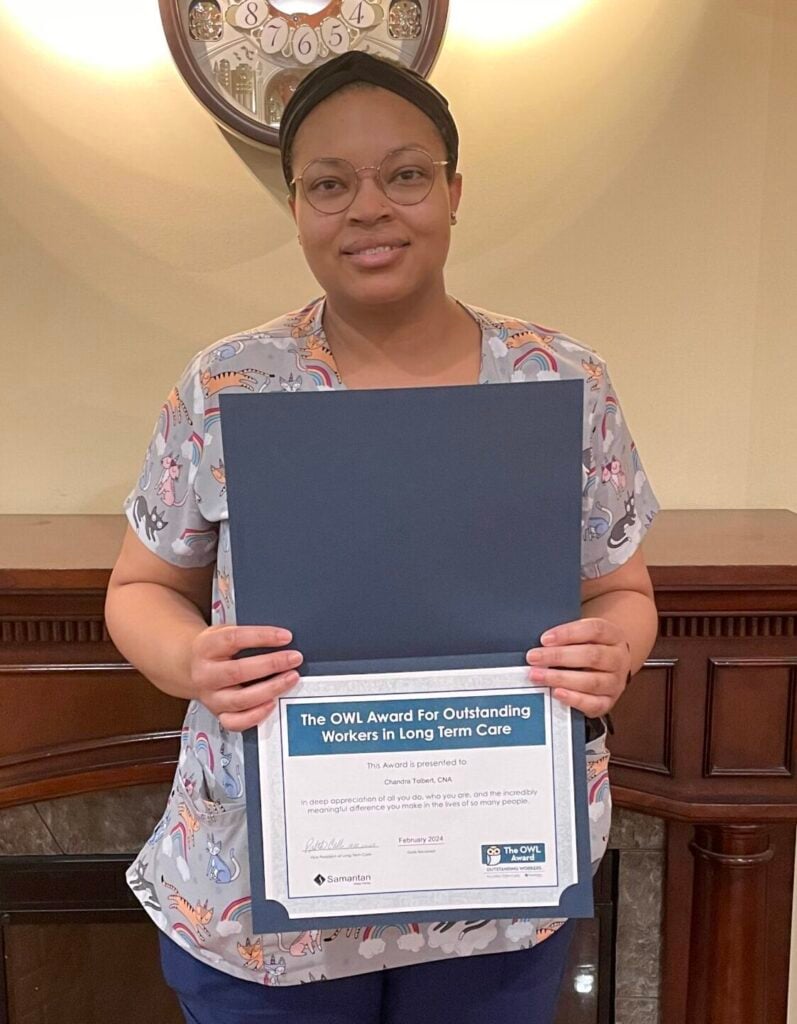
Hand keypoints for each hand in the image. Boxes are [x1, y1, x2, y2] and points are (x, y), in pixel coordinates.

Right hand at [187, 625, 301, 730]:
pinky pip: (236, 722)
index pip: (234, 639)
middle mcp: (205, 674)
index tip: (286, 636)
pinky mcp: (217, 713)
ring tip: (290, 678)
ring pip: (240, 699)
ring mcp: (211, 697)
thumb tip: (282, 637)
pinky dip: (256, 715)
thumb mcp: (224, 632)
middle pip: (238, 671)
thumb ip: (248, 634)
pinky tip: (273, 703)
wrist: (190, 668)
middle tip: (294, 658)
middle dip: (271, 664)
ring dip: (271, 689)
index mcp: (206, 647)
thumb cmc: (215, 649)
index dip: (262, 637)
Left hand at [525, 617, 630, 717]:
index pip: (594, 630)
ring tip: (538, 675)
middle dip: (558, 656)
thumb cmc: (590, 648)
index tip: (545, 639)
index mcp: (613, 636)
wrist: (610, 668)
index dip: (568, 633)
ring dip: (560, 678)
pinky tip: (556, 692)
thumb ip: (566, 637)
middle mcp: (618, 659)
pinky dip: (573, 699)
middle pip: (591, 656)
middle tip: (534, 657)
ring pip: (591, 681)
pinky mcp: (608, 702)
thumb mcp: (584, 635)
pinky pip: (593, 704)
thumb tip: (540, 643)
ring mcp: (615, 682)